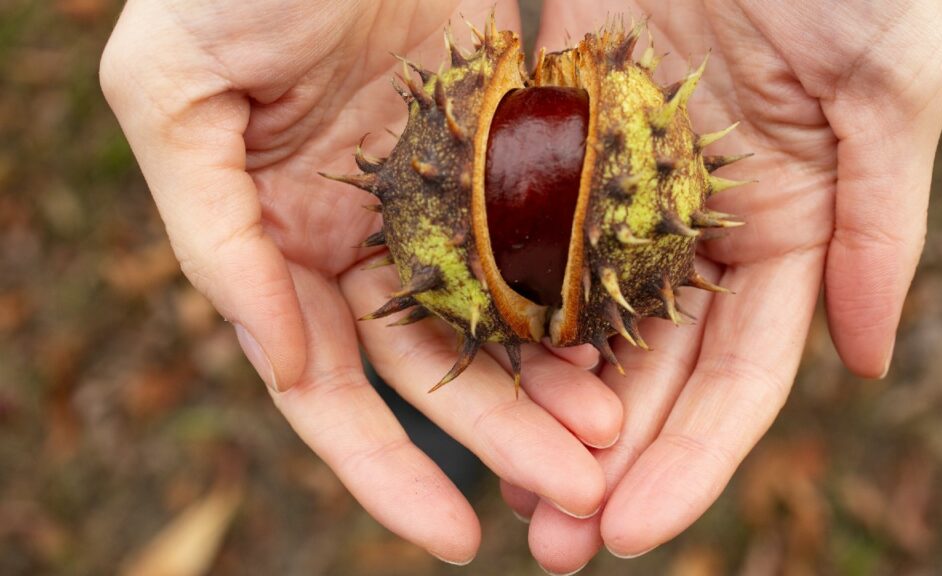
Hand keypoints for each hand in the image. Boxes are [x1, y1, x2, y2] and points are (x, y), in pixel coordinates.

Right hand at [100, 0, 622, 563]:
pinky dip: (577, 291)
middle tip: (577, 491)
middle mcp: (358, 234)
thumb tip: (273, 361)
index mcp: (274, 237)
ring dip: (551, 380)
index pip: (327, 383)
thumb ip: (212, 231)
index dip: (382, 468)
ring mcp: (433, 196)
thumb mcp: (173, 92)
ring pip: (499, 313)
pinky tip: (624, 337)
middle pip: (431, 365)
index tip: (451, 540)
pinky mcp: (497, 148)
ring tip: (614, 435)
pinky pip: (542, 235)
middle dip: (500, 435)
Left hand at [503, 1, 941, 571]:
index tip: (636, 529)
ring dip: (544, 414)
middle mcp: (700, 231)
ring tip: (504, 493)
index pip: (740, 375)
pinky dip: (501, 315)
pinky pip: (521, 246)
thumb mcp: (885, 76)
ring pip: (580, 328)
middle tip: (556, 546)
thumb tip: (867, 362)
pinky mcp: (554, 152)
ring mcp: (621, 196)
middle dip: (606, 464)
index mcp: (789, 231)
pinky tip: (467, 378)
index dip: (694, 460)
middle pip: (652, 374)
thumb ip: (881, 220)